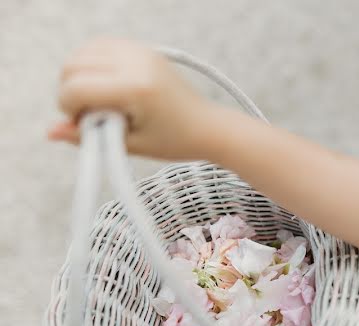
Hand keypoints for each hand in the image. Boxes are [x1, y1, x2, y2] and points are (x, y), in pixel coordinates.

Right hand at [49, 38, 217, 160]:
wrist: (207, 126)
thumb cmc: (174, 140)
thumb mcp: (130, 145)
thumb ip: (88, 137)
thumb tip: (50, 132)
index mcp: (135, 88)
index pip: (76, 88)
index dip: (69, 109)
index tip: (84, 125)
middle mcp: (136, 62)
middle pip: (73, 65)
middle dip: (71, 92)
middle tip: (91, 115)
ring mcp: (139, 51)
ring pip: (82, 52)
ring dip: (79, 76)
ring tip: (99, 101)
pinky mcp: (141, 48)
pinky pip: (99, 46)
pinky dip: (92, 64)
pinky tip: (105, 86)